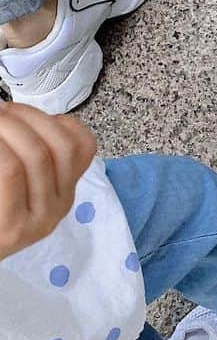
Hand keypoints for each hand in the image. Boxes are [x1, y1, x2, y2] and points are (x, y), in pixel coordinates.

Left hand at [0, 105, 97, 260]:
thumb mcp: (19, 181)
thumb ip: (26, 154)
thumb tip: (9, 112)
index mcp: (63, 191)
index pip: (83, 144)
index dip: (50, 118)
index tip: (14, 112)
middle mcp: (60, 205)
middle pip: (62, 145)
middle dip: (27, 117)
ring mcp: (41, 220)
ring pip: (38, 154)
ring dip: (9, 127)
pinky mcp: (15, 227)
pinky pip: (11, 170)